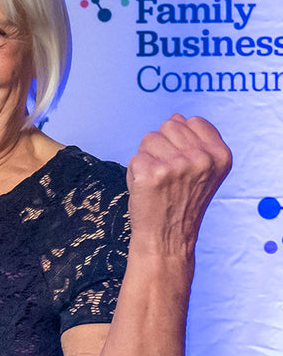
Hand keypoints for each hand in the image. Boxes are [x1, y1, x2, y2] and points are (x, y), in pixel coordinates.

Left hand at [126, 114, 231, 258]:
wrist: (168, 238)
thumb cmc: (180, 202)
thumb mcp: (201, 171)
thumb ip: (193, 142)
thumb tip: (176, 117)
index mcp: (220, 155)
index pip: (191, 121)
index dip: (180, 140)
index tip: (184, 164)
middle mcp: (202, 158)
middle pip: (168, 126)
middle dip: (163, 147)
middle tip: (168, 175)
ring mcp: (177, 165)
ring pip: (149, 138)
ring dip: (148, 158)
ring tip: (158, 182)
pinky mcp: (152, 173)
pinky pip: (135, 157)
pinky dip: (135, 172)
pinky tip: (146, 189)